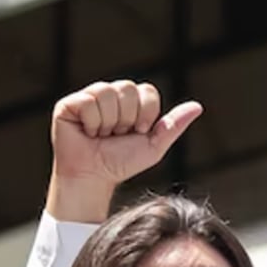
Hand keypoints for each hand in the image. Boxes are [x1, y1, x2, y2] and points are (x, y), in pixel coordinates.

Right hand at [46, 81, 202, 220]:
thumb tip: (197, 106)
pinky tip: (87, 133)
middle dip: (127, 118)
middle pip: (128, 88)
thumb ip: (173, 126)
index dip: (145, 114)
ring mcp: (89, 97)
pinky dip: (92, 122)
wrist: (94, 178)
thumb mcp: (153, 146)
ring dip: (109, 122)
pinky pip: (88, 101)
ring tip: (101, 135)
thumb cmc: (122, 163)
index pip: (147, 91)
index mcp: (130, 101)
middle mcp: (110, 95)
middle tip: (117, 135)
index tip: (137, 132)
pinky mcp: (69, 104)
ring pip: (107, 93)